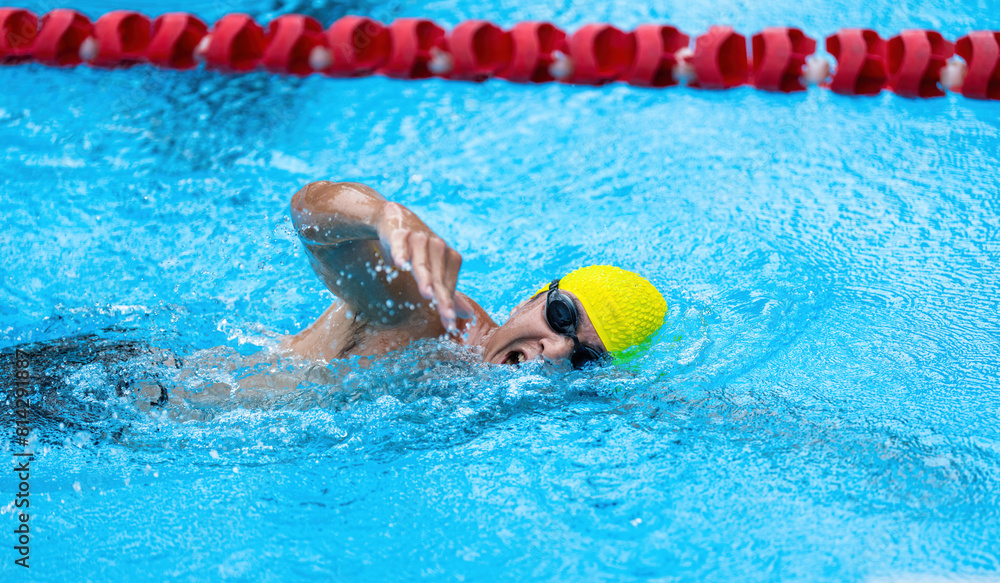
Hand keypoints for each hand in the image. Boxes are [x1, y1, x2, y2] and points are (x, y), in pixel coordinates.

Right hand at [378, 203, 473, 330]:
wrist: (397, 219)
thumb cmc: (419, 250)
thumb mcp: (436, 270)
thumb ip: (449, 292)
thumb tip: (468, 315)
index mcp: (450, 258)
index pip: (449, 286)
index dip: (449, 305)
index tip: (449, 325)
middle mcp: (438, 247)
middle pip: (439, 277)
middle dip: (442, 297)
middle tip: (446, 316)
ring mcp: (419, 238)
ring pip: (422, 261)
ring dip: (425, 277)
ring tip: (427, 294)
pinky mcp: (400, 233)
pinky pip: (400, 244)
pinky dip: (400, 253)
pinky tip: (400, 264)